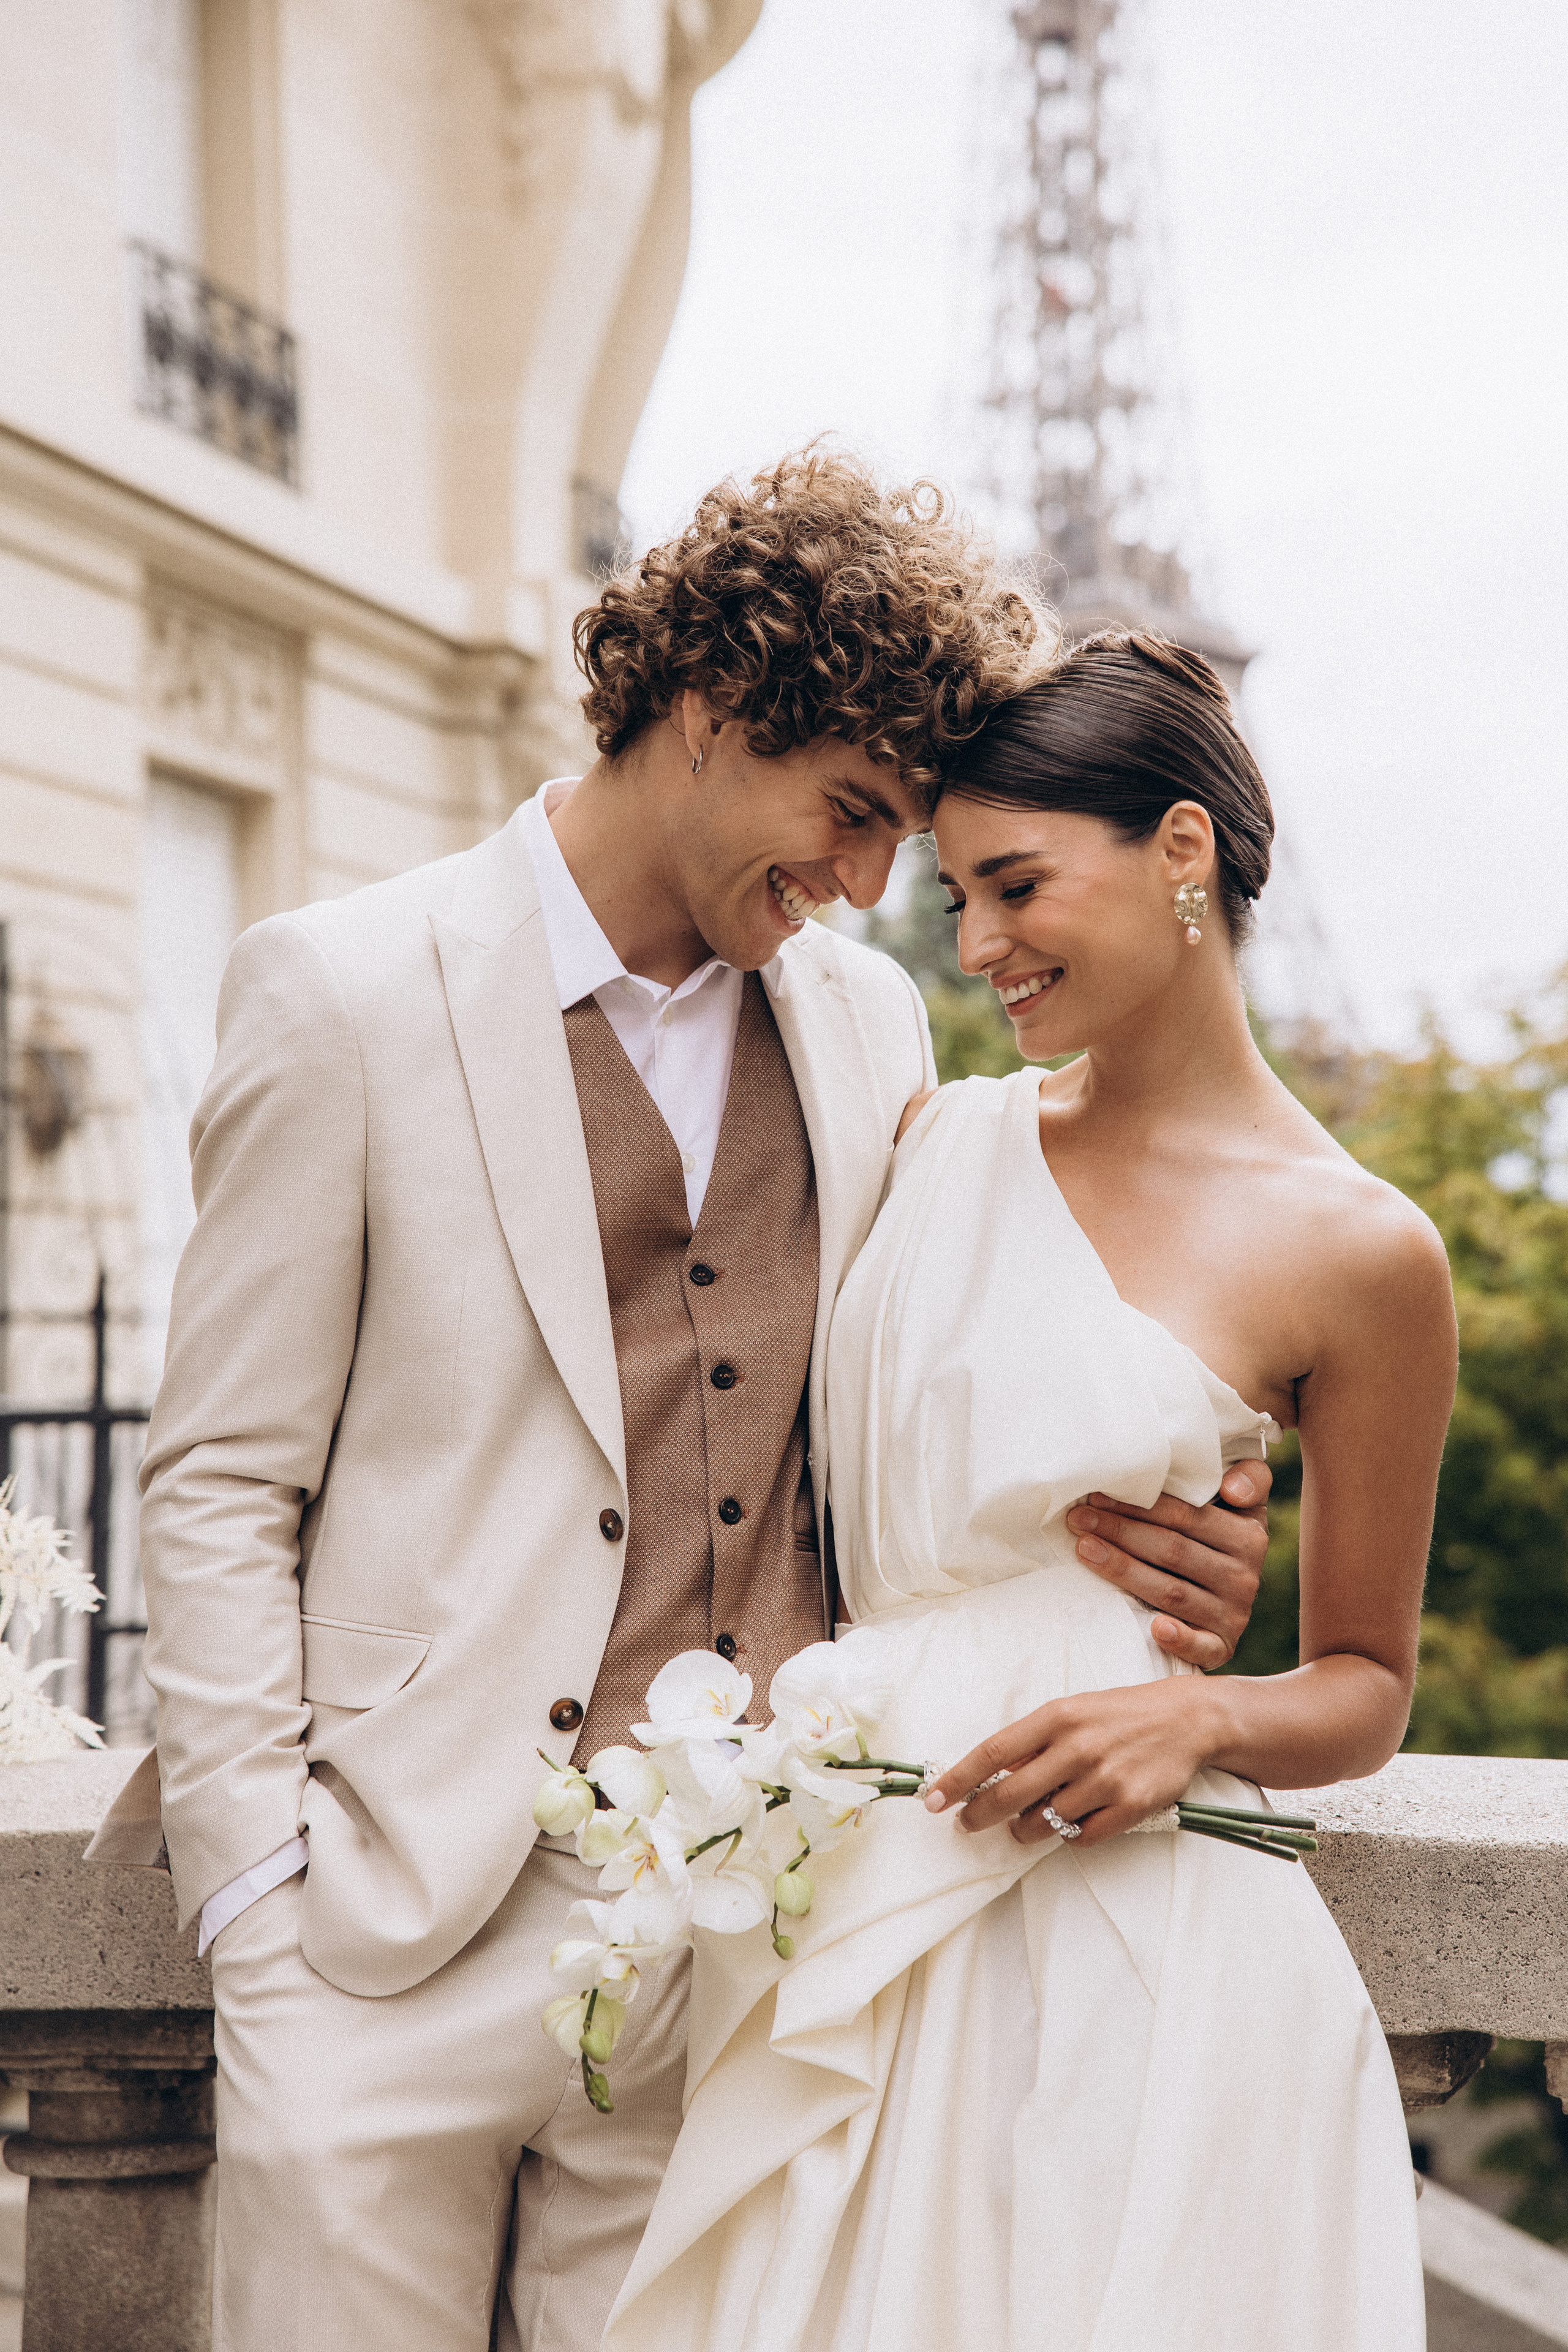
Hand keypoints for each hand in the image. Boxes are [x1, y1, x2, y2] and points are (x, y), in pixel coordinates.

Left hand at [926, 1679, 1218, 1848]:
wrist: (1187, 1719)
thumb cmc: (1119, 1714)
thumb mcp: (1072, 1711)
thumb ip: (1034, 1740)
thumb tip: (991, 1773)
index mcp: (1057, 1717)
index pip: (993, 1752)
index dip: (957, 1780)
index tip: (933, 1801)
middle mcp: (1077, 1747)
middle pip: (1010, 1794)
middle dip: (980, 1815)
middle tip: (967, 1823)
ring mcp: (1104, 1779)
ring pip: (1043, 1823)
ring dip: (1026, 1829)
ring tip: (1027, 1821)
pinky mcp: (1129, 1807)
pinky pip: (1082, 1838)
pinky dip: (1070, 1836)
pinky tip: (1072, 1822)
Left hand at [1065, 1460, 1270, 1669]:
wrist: (1228, 1603)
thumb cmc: (1218, 1540)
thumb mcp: (1240, 1506)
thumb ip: (1248, 1479)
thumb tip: (1232, 1488)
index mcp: (1249, 1535)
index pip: (1187, 1516)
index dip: (1140, 1505)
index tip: (1095, 1496)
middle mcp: (1244, 1576)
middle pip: (1172, 1550)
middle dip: (1119, 1531)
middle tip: (1077, 1519)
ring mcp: (1234, 1615)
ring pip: (1172, 1591)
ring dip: (1124, 1571)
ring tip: (1083, 1550)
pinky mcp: (1222, 1648)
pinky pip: (1201, 1647)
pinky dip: (1179, 1638)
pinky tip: (1154, 1628)